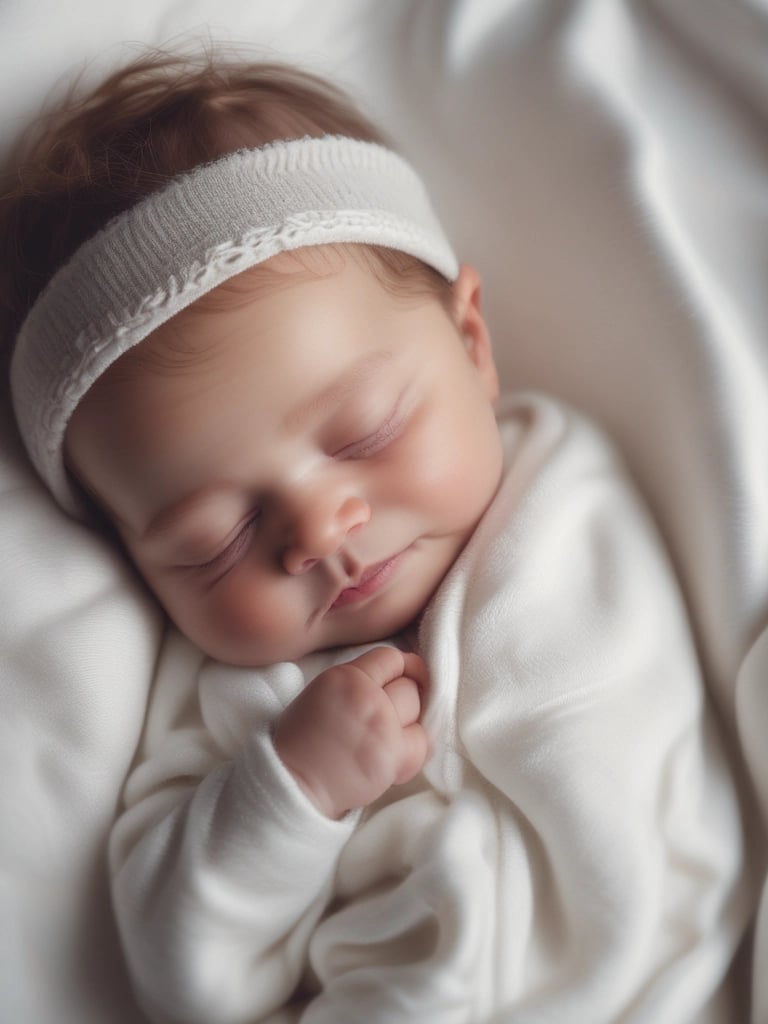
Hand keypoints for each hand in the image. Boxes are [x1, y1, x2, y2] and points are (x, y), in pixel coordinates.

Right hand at [273, 647, 428, 818]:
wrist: (293, 785)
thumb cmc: (301, 744)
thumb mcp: (320, 694)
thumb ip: (354, 683)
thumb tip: (389, 682)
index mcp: (344, 675)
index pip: (391, 657)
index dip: (403, 669)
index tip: (404, 679)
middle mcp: (365, 694)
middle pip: (409, 684)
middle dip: (406, 699)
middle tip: (394, 715)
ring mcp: (381, 723)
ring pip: (418, 710)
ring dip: (410, 723)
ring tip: (391, 737)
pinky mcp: (391, 754)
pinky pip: (422, 744)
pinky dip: (415, 749)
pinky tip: (397, 755)